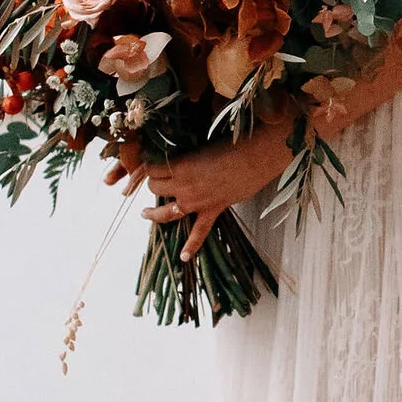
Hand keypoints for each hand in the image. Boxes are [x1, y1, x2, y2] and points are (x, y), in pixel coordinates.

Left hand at [138, 129, 283, 262]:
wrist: (256, 157)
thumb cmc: (232, 144)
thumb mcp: (201, 145)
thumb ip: (187, 156)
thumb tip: (179, 159)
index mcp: (180, 166)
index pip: (153, 169)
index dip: (150, 165)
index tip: (151, 161)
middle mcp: (183, 186)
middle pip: (155, 188)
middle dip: (154, 182)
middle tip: (157, 178)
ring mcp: (197, 202)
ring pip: (166, 213)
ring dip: (153, 214)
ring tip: (144, 213)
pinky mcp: (212, 211)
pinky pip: (199, 233)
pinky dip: (191, 246)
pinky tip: (183, 257)